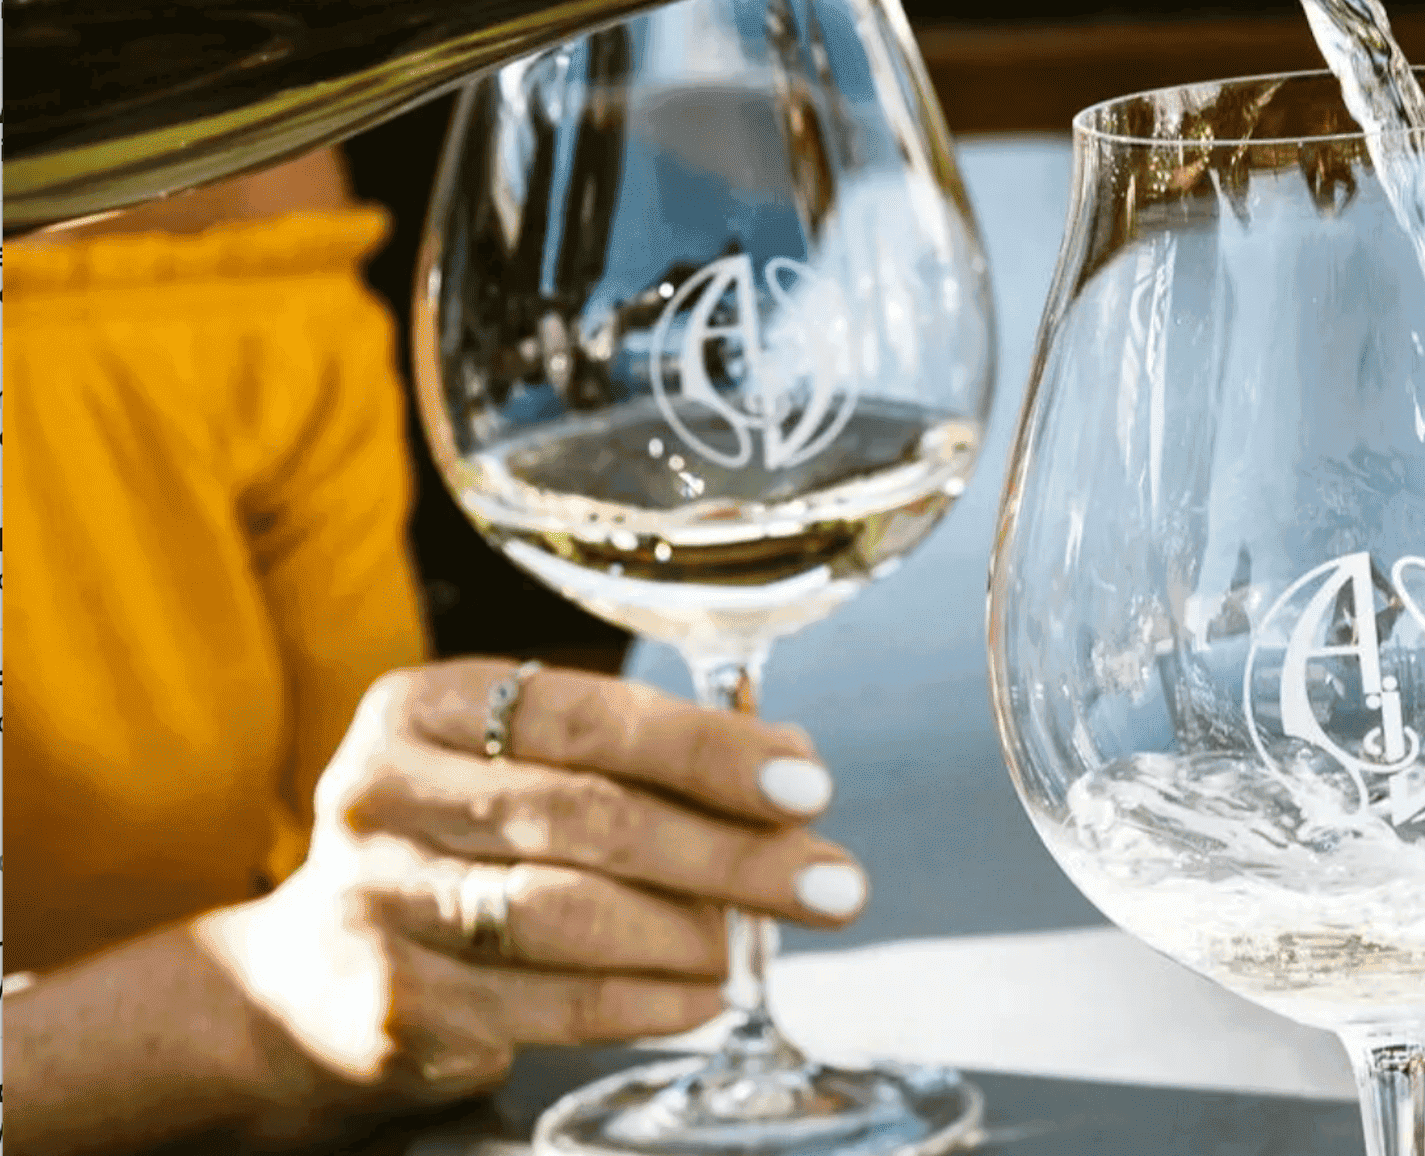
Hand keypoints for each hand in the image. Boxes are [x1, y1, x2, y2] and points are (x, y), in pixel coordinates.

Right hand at [195, 658, 864, 1129]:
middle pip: (589, 817)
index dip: (710, 750)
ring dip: (692, 930)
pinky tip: (705, 994)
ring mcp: (378, 901)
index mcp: (426, 707)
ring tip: (759, 940)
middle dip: (732, 852)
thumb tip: (792, 768)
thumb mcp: (522, 771)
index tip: (808, 783)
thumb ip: (644, 758)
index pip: (589, 716)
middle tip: (831, 883)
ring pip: (569, 913)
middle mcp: (384, 793)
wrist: (306, 979)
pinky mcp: (393, 1002)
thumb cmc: (459, 846)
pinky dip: (647, 1000)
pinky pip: (550, 1003)